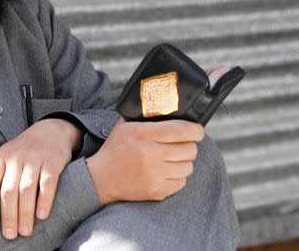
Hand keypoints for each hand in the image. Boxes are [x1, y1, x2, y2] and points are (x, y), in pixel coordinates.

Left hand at [0, 118, 82, 239]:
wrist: (51, 131)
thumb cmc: (22, 151)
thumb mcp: (3, 160)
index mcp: (0, 158)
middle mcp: (16, 157)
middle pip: (8, 190)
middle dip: (8, 214)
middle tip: (10, 234)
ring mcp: (35, 159)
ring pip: (27, 188)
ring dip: (25, 212)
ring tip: (25, 231)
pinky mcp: (53, 161)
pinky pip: (47, 183)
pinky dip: (44, 200)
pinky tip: (41, 215)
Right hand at [85, 119, 203, 204]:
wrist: (100, 178)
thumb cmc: (115, 148)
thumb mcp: (125, 125)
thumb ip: (146, 117)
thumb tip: (168, 108)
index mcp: (144, 134)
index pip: (182, 130)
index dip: (196, 130)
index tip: (197, 131)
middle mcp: (151, 154)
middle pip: (190, 149)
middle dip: (189, 145)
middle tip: (182, 143)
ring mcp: (155, 174)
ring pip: (188, 166)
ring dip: (183, 161)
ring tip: (173, 158)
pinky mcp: (157, 191)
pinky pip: (181, 182)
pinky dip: (177, 176)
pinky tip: (166, 171)